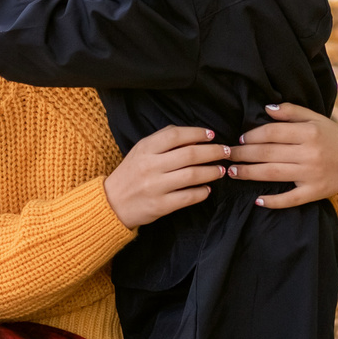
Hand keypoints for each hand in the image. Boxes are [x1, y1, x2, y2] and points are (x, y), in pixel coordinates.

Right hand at [102, 123, 227, 228]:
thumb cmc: (130, 174)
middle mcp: (150, 166)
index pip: (176, 135)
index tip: (212, 135)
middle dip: (213, 152)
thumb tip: (195, 136)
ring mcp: (155, 187)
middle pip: (190, 154)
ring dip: (211, 171)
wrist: (111, 203)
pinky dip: (202, 192)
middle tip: (226, 152)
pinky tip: (207, 189)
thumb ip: (163, 140)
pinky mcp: (160, 205)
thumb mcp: (141, 151)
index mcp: (145, 149)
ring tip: (220, 170)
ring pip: (192, 175)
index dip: (197, 133)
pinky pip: (188, 197)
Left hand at [227, 102, 337, 208]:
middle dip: (243, 154)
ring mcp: (311, 174)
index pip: (272, 133)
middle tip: (226, 156)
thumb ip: (291, 111)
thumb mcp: (316, 119)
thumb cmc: (331, 138)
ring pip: (273, 174)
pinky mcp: (314, 192)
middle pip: (268, 153)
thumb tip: (266, 108)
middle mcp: (309, 153)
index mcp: (309, 132)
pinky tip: (257, 201)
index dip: (252, 135)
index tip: (239, 139)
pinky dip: (273, 201)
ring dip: (249, 173)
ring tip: (233, 172)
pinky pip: (290, 199)